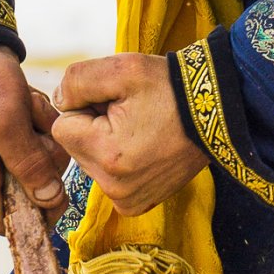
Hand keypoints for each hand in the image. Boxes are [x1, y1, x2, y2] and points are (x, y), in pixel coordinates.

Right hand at [0, 39, 68, 233]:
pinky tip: (28, 102)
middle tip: (39, 129)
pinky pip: (34, 142)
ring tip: (29, 106)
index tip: (61, 192)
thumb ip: (29, 165)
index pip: (7, 222)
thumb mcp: (7, 123)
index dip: (37, 216)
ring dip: (42, 136)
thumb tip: (50, 201)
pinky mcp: (4, 135)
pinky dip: (37, 123)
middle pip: (29, 191)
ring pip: (37, 163)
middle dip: (43, 160)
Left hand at [50, 53, 207, 217]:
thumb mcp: (122, 69)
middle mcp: (115, 188)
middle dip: (94, 128)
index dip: (84, 107)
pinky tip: (145, 148)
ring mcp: (127, 200)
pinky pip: (108, 178)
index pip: (61, 128)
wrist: (214, 111)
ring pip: (91, 163)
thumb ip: (76, 81)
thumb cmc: (170, 87)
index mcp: (107, 155)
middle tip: (131, 115)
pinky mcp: (137, 205)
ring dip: (106, 144)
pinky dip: (120, 163)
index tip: (114, 103)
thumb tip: (59, 101)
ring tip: (142, 130)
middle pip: (76, 148)